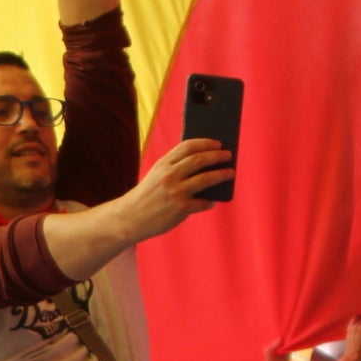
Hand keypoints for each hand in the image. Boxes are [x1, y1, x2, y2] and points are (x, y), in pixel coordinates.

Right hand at [110, 137, 233, 240]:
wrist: (130, 218)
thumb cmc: (147, 196)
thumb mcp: (156, 176)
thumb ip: (174, 168)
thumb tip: (204, 164)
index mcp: (163, 164)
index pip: (188, 146)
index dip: (205, 143)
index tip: (217, 143)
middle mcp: (169, 175)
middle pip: (199, 159)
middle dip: (217, 156)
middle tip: (228, 155)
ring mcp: (175, 191)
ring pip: (206, 178)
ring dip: (221, 174)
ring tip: (230, 173)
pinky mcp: (180, 208)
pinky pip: (202, 202)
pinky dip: (209, 202)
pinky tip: (212, 201)